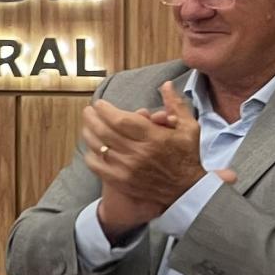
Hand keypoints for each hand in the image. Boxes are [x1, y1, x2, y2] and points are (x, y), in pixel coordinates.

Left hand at [83, 83, 234, 240]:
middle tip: (88, 111)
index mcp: (154, 137)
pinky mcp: (121, 181)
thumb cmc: (187, 156)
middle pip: (105, 131)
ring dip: (88, 134)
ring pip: (98, 147)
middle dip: (92, 118)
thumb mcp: (189, 127)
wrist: (186, 190)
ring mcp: (127, 168)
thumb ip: (175, 104)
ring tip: (86, 126)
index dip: (106, 110)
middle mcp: (138, 152)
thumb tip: (165, 84)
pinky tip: (90, 148)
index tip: (99, 104)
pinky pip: (97, 166)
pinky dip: (90, 155)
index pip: (121, 120)